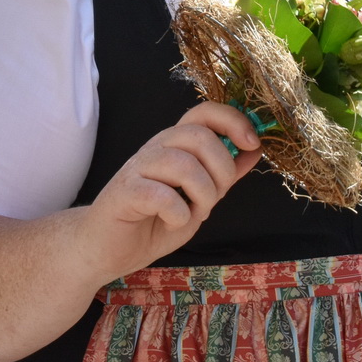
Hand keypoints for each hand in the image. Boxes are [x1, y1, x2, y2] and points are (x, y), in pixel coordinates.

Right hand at [79, 102, 260, 282]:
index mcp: (175, 145)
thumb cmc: (152, 222)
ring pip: (183, 163)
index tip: (252, 144)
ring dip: (201, 194)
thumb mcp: (199, 199)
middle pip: (199, 135)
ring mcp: (138, 168)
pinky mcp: (124, 192)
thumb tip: (254, 149)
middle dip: (222, 170)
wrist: (106, 249)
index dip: (233, 121)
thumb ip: (223, 175)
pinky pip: (161, 195)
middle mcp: (156, 149)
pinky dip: (177, 213)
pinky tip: (172, 221)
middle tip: (214, 197)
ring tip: (194, 212)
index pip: (204, 112)